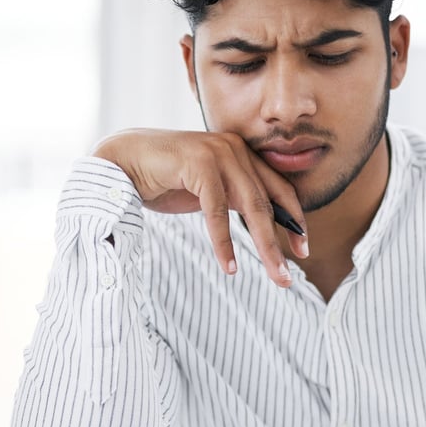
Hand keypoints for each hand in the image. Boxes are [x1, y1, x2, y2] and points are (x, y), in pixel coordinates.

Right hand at [93, 129, 308, 286]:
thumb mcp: (208, 191)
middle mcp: (235, 149)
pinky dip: (224, 242)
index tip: (302, 250)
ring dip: (264, 247)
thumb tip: (263, 226)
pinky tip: (230, 267)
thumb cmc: (164, 178)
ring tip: (275, 277)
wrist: (123, 160)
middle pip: (268, 202)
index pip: (279, 189)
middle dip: (282, 243)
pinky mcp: (199, 164)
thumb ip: (234, 200)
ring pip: (251, 207)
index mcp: (241, 153)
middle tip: (289, 278)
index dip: (294, 221)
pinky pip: (217, 211)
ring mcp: (218, 153)